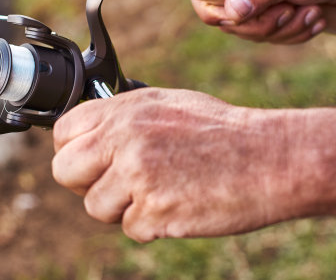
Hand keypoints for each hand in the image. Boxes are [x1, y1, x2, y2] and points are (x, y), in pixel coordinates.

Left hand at [52, 88, 297, 241]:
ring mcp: (138, 175)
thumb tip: (91, 138)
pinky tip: (180, 205)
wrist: (271, 157)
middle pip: (65, 171)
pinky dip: (152, 225)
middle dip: (86, 184)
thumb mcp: (168, 106)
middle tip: (116, 186)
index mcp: (126, 109)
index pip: (64, 132)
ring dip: (122, 209)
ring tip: (161, 193)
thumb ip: (124, 119)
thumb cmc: (223, 131)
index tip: (88, 163)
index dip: (73, 151)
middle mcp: (125, 138)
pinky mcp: (155, 211)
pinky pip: (131, 229)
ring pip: (95, 208)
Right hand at [191, 0, 335, 43]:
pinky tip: (312, 17)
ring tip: (311, 11)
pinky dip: (292, 34)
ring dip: (284, 29)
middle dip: (263, 24)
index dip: (215, 9)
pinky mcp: (263, 14)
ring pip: (249, 32)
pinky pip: (267, 37)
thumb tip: (232, 10)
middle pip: (226, 19)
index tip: (245, 15)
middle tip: (291, 11)